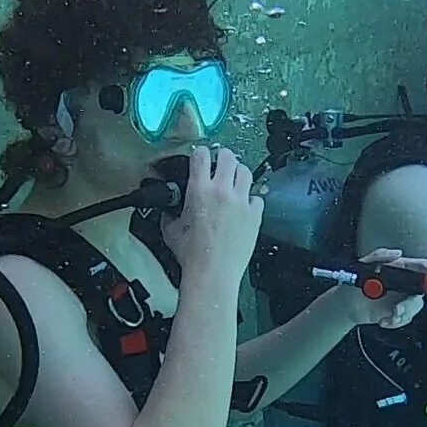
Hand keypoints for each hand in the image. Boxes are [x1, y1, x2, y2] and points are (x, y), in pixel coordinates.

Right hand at [159, 145, 263, 286]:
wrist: (213, 273)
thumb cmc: (192, 255)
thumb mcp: (170, 230)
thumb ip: (170, 214)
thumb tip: (169, 210)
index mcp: (199, 190)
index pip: (201, 155)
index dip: (200, 153)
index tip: (200, 157)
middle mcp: (222, 191)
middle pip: (228, 156)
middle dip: (223, 157)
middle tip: (220, 163)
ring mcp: (241, 202)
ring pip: (246, 171)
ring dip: (238, 173)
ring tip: (233, 180)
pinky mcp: (255, 215)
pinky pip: (257, 198)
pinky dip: (251, 198)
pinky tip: (244, 205)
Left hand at [337, 248, 426, 329]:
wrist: (344, 305)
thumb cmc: (352, 281)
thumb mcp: (362, 265)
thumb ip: (379, 255)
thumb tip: (398, 253)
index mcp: (398, 269)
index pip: (420, 267)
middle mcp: (403, 283)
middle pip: (421, 291)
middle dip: (411, 303)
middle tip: (397, 309)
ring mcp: (401, 298)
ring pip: (415, 307)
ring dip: (404, 315)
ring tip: (388, 317)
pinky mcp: (396, 312)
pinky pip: (406, 318)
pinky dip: (396, 322)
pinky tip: (383, 321)